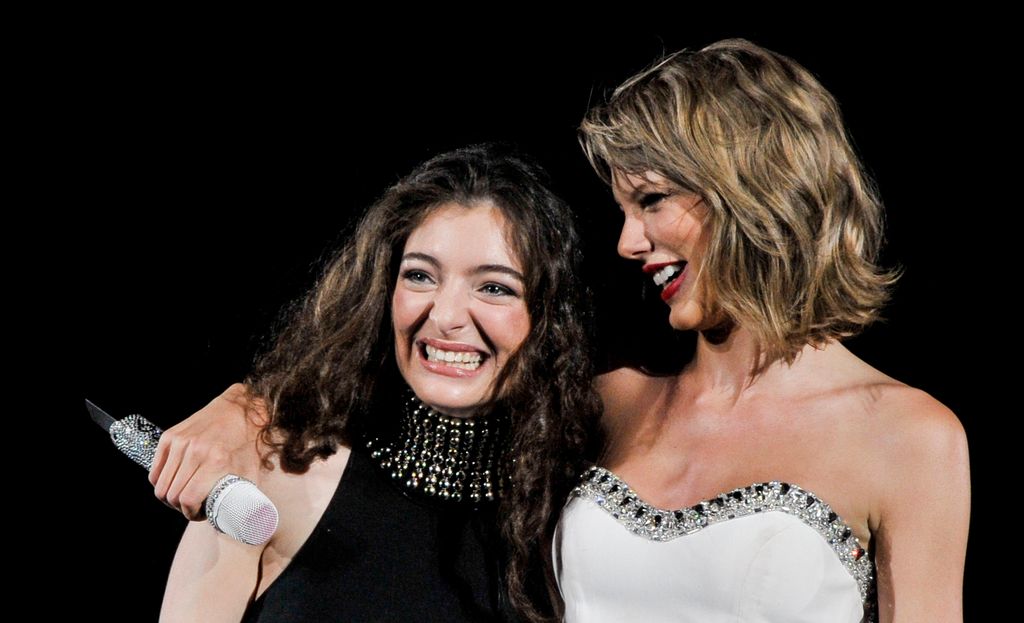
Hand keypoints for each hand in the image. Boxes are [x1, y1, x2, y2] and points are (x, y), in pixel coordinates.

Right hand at [149, 383, 268, 519]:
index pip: (188, 498)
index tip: (199, 514)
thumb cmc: (248, 442)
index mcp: (216, 461)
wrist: (242, 408)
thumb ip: (244, 496)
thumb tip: (241, 520)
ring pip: (161, 485)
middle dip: (181, 508)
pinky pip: (155, 471)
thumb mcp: (251, 471)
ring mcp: (179, 442)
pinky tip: (174, 484)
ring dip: (170, 497)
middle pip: (172, 495)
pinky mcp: (169, 437)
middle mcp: (195, 451)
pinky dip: (161, 483)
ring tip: (184, 497)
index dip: (190, 513)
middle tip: (192, 507)